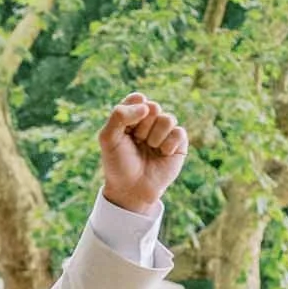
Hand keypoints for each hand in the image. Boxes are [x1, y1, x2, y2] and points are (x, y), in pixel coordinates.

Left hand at [98, 94, 187, 211]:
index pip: (137, 99)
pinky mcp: (178, 143)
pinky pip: (179, 132)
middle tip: (137, 142)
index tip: (126, 129)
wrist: (131, 189)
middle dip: (143, 127)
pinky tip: (162, 154)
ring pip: (168, 119)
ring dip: (155, 136)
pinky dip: (168, 145)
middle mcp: (149, 121)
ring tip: (150, 148)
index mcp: (131, 117)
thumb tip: (146, 106)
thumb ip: (119, 115)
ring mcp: (164, 131)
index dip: (133, 112)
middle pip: (153, 107)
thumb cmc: (118, 164)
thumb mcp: (108, 138)